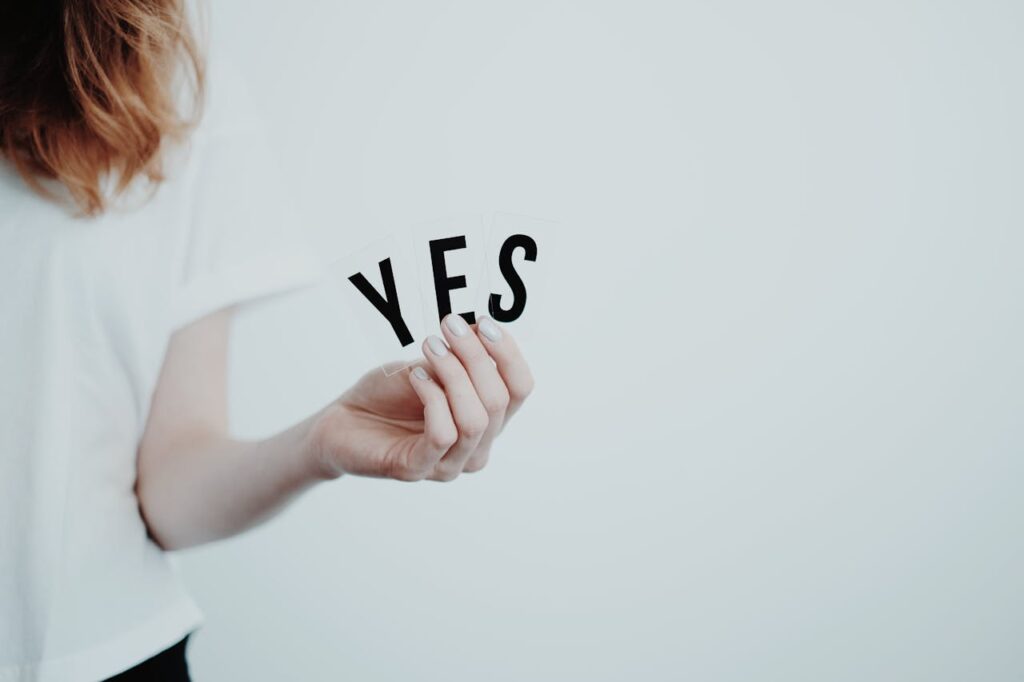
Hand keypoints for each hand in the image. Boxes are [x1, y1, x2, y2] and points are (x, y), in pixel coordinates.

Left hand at [310, 314, 533, 481]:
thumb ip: (458, 355)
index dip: (508, 353)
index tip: (483, 322)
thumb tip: (481, 327)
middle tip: (448, 325)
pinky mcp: (419, 469)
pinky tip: (415, 377)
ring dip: (454, 374)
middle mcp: (477, 446)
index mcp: (488, 420)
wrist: (342, 420)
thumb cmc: (388, 394)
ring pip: (475, 419)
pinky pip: (443, 433)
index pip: (520, 388)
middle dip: (475, 356)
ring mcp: (450, 463)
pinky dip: (432, 397)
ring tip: (430, 347)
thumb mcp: (429, 365)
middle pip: (499, 400)